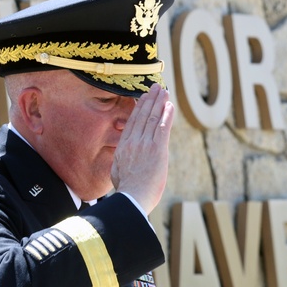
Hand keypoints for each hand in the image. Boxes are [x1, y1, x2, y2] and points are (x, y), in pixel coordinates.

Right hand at [111, 83, 174, 212]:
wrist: (132, 198)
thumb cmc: (126, 190)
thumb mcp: (117, 172)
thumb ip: (120, 162)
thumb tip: (121, 161)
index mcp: (123, 147)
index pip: (132, 123)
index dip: (139, 108)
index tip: (143, 98)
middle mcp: (133, 142)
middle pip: (142, 116)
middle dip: (150, 100)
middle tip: (156, 88)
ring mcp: (145, 144)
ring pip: (153, 118)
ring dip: (160, 103)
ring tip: (164, 91)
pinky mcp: (157, 149)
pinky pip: (163, 127)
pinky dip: (167, 114)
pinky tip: (170, 105)